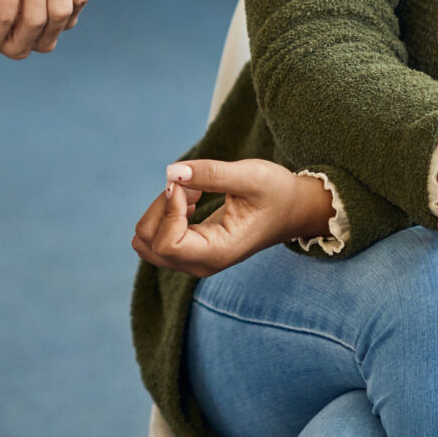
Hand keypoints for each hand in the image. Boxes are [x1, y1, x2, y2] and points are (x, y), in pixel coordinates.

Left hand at [131, 157, 334, 278]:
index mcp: (217, 254)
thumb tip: (171, 172)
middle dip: (161, 206)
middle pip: (147, 242)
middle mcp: (200, 264)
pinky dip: (163, 213)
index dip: (168, 210)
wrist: (292, 210)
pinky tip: (191, 201)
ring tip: (192, 194)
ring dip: (159, 210)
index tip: (189, 187)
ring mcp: (192, 259)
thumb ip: (211, 173)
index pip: (166, 244)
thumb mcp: (251, 176)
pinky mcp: (188, 249)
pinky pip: (155, 235)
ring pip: (145, 241)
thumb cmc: (277, 193)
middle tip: (192, 187)